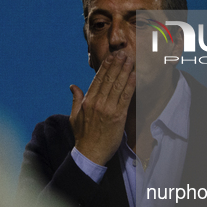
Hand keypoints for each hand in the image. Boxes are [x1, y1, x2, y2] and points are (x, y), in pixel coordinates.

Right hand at [69, 51, 135, 165]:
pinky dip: (130, 85)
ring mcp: (108, 109)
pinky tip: (134, 76)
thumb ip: (76, 99)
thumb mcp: (74, 116)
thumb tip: (73, 86)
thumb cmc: (83, 136)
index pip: (97, 79)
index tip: (111, 57)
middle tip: (123, 53)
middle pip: (109, 79)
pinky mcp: (118, 116)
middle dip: (117, 64)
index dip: (106, 67)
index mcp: (88, 101)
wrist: (90, 153)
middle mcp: (98, 103)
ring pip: (118, 85)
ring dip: (125, 71)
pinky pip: (126, 97)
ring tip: (130, 59)